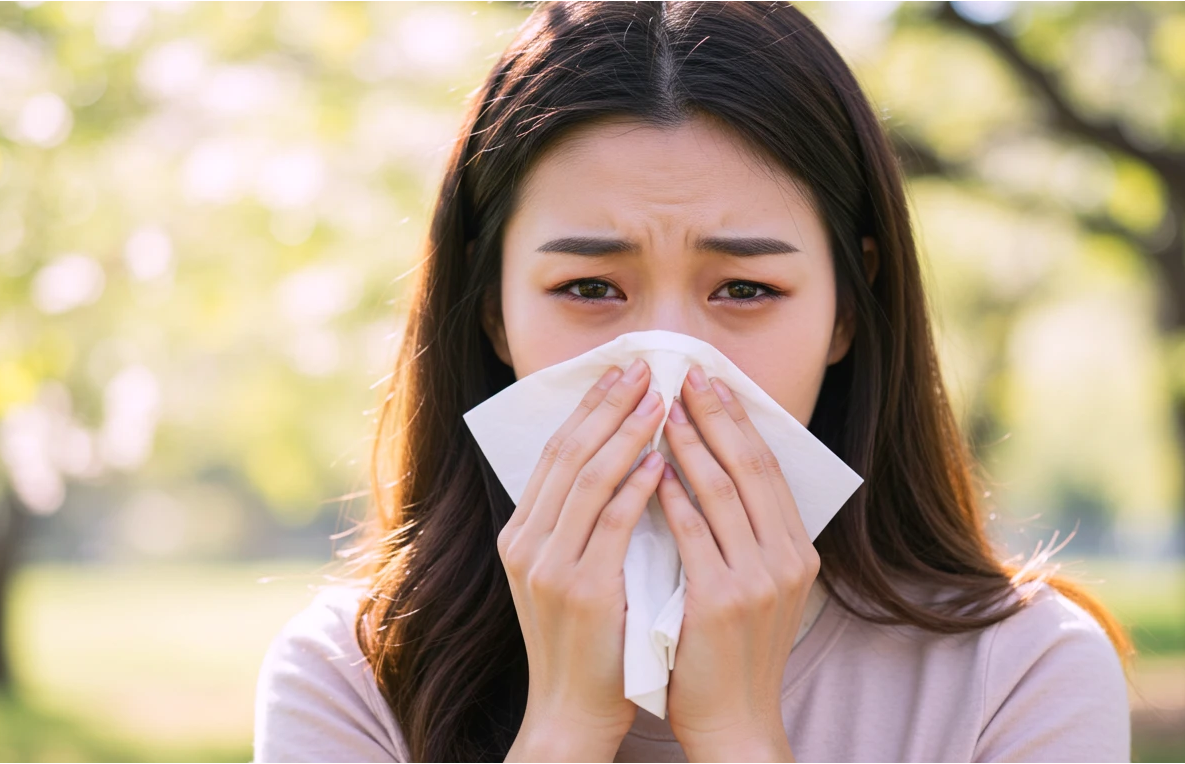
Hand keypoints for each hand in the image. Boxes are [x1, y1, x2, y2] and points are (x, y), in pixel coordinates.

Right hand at [499, 358, 665, 762]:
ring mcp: (549, 566)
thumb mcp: (567, 575)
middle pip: (567, 454)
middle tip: (643, 368)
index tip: (621, 374)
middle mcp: (527, 544)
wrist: (572, 710)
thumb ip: (579, 526)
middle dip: (607, 406)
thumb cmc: (586, 643)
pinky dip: (636, 488)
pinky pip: (610, 524)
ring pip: (588, 479)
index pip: (555, 453)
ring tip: (660, 400)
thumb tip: (617, 464)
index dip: (589, 408)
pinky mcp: (581, 590)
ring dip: (626, 434)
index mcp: (521, 535)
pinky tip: (663, 462)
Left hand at [655, 365, 818, 762]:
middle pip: (750, 468)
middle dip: (716, 416)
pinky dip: (672, 497)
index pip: (767, 469)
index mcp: (796, 551)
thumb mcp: (757, 588)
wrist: (733, 721)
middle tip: (686, 374)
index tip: (712, 382)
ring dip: (690, 444)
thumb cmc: (731, 653)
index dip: (739, 421)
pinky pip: (693, 535)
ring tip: (661, 408)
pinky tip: (651, 469)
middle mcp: (786, 559)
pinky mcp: (721, 602)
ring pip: (722, 492)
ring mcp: (757, 580)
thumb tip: (713, 474)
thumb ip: (745, 537)